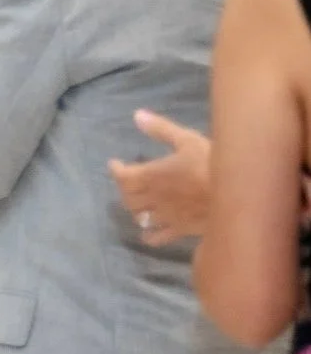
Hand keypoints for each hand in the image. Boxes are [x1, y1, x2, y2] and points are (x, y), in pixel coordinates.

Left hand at [108, 109, 212, 244]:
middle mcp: (154, 197)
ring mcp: (166, 216)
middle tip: (128, 183)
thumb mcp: (187, 140)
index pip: (123, 176)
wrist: (239, 193)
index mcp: (152, 175)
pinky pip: (159, 237)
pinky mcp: (181, 229)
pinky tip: (148, 235)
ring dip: (135, 210)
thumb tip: (137, 115)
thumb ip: (160, 129)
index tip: (115, 164)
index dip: (116, 170)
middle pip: (129, 198)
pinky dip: (149, 236)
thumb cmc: (212, 162)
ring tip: (138, 205)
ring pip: (140, 217)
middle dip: (125, 190)